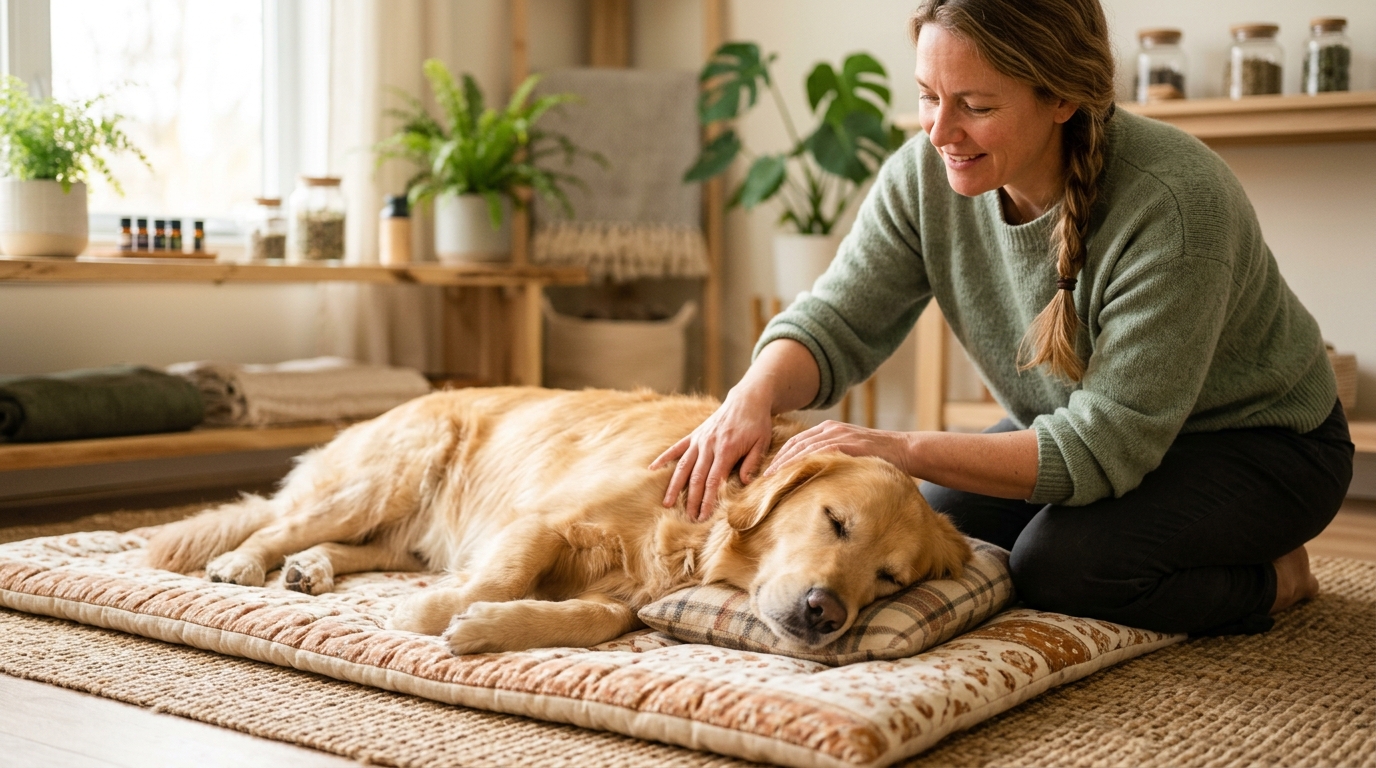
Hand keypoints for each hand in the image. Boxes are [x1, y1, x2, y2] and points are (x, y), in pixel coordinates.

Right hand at [650, 387, 774, 521]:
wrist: (747, 399)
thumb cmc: (757, 424)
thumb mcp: (762, 443)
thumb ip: (752, 463)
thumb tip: (743, 482)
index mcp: (726, 449)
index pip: (714, 480)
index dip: (708, 499)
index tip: (704, 516)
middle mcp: (708, 445)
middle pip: (697, 477)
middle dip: (692, 500)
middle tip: (689, 519)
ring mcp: (699, 440)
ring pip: (683, 466)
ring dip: (675, 486)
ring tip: (667, 503)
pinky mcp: (694, 435)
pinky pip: (676, 448)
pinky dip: (663, 458)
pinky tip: (652, 469)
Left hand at [764, 420, 915, 478]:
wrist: (904, 450)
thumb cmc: (877, 458)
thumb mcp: (849, 455)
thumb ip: (830, 460)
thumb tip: (811, 479)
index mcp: (829, 430)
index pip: (797, 443)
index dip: (780, 458)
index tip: (767, 473)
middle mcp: (830, 430)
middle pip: (795, 445)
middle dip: (777, 461)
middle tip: (762, 479)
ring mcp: (839, 435)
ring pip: (803, 448)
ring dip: (785, 464)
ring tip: (771, 479)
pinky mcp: (847, 444)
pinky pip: (820, 453)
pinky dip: (804, 463)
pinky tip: (793, 474)